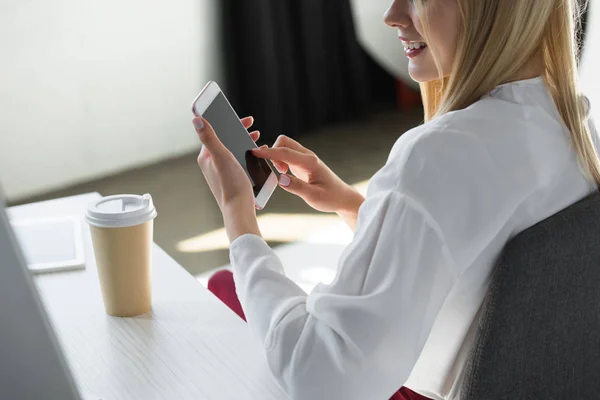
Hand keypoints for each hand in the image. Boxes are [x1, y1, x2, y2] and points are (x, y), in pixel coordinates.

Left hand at [193, 116, 260, 241]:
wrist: (239, 210)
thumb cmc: (231, 184)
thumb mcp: (221, 156)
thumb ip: (209, 138)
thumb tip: (196, 119)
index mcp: (206, 157)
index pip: (215, 132)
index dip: (229, 122)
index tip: (243, 119)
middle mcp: (211, 164)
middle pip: (225, 141)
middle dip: (239, 132)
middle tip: (252, 128)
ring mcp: (221, 172)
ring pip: (233, 151)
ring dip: (244, 143)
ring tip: (256, 140)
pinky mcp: (230, 179)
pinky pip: (238, 161)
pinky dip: (247, 155)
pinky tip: (257, 156)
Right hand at [251, 136, 364, 229]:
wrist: (341, 197)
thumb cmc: (330, 197)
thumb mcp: (314, 197)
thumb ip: (297, 187)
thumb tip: (280, 178)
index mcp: (310, 162)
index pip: (285, 152)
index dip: (268, 152)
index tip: (254, 152)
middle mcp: (307, 157)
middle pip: (284, 142)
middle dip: (273, 151)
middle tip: (275, 170)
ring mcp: (304, 159)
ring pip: (284, 147)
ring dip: (276, 156)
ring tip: (281, 173)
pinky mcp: (302, 164)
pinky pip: (286, 155)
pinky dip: (279, 160)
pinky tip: (282, 172)